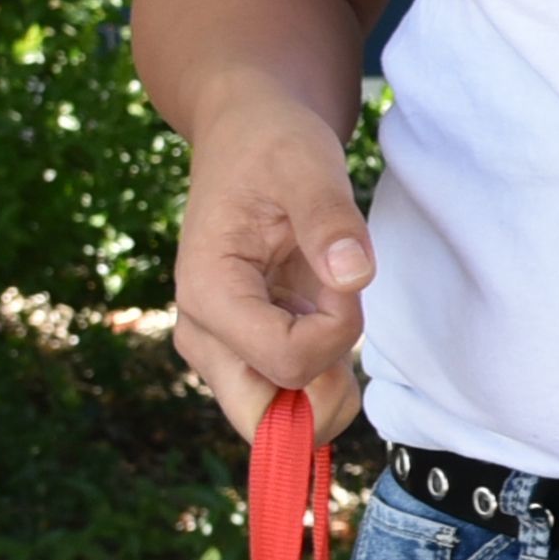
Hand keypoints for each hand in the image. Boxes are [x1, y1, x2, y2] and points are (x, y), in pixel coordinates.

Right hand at [172, 91, 377, 440]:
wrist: (247, 136)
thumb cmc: (272, 145)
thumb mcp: (307, 163)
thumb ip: (330, 218)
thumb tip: (355, 276)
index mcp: (207, 292)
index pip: (288, 362)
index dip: (338, 329)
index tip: (347, 274)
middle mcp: (203, 335)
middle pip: (268, 423)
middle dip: (324, 389)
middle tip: (340, 314)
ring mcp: (222, 351)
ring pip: (283, 420)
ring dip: (329, 376)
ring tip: (329, 300)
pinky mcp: (245, 352)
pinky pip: (291, 397)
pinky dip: (325, 370)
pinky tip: (324, 312)